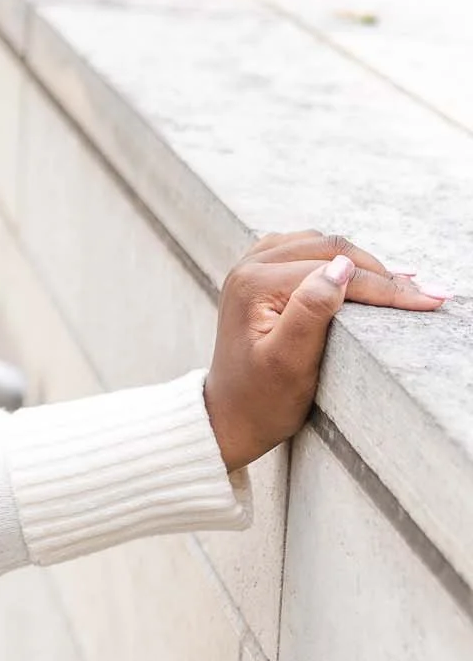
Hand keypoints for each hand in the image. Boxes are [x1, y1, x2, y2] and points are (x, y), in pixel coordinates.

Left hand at [203, 230, 445, 471]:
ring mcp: (249, 268)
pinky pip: (303, 251)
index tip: (430, 300)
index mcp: (254, 284)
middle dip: (381, 272)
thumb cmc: (263, 399)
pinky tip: (364, 273)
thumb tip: (341, 267)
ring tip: (403, 284)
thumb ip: (312, 310)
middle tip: (427, 293)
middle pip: (327, 249)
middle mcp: (247, 267)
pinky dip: (337, 259)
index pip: (335, 273)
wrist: (230, 415)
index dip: (386, 287)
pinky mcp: (256, 276)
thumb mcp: (290, 363)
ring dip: (361, 262)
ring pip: (318, 245)